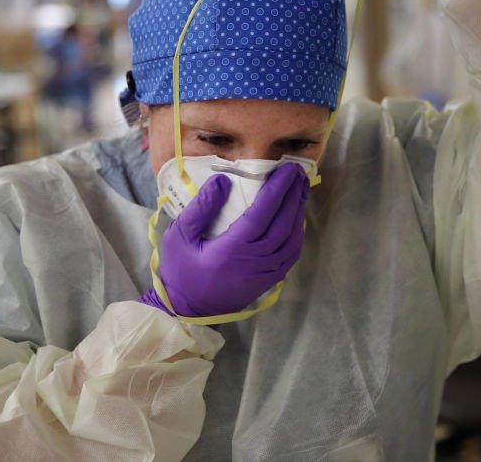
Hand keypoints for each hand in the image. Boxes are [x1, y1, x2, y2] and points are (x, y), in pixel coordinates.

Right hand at [140, 163, 307, 316]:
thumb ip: (201, 207)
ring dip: (299, 213)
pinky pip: (290, 255)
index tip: (288, 169)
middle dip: (294, 195)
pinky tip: (296, 220)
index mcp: (234, 248)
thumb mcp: (179, 236)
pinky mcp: (268, 281)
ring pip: (291, 240)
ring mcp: (265, 273)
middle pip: (284, 224)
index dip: (279, 189)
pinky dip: (297, 234)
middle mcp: (255, 261)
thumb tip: (223, 180)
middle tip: (298, 172)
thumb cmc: (180, 271)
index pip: (264, 212)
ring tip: (301, 190)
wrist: (187, 311)